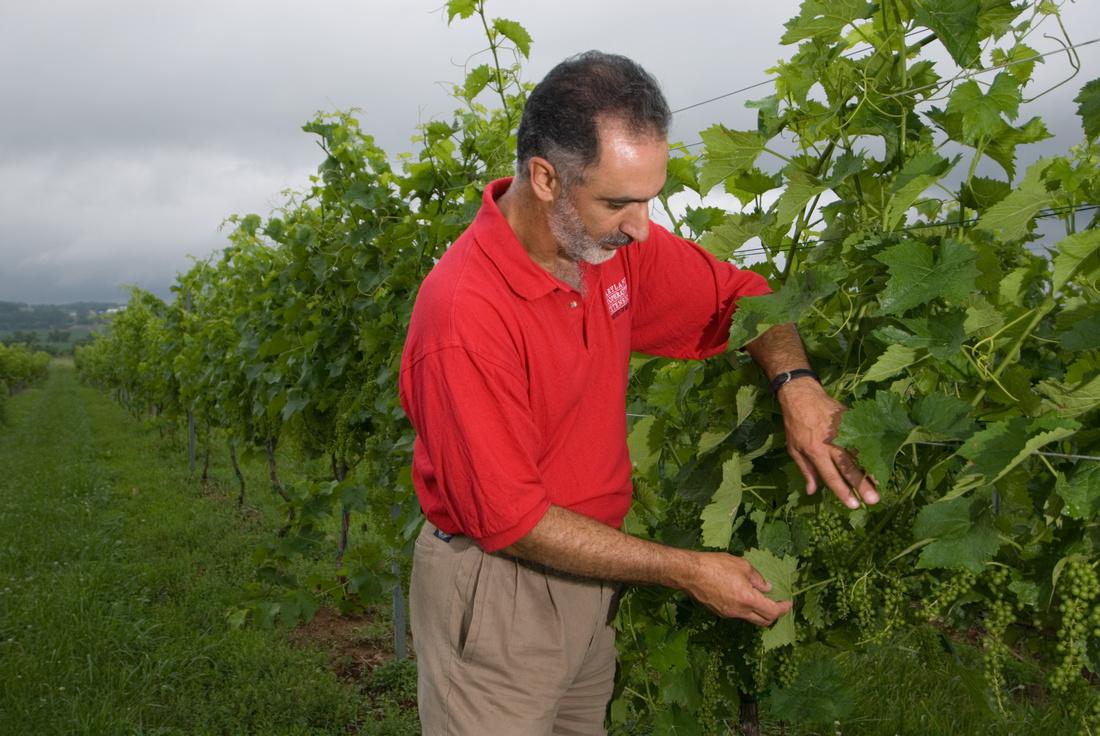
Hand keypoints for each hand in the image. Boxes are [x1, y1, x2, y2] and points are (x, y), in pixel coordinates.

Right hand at [685, 552, 791, 625]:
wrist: (689, 573)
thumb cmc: (715, 565)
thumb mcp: (742, 565)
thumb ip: (757, 578)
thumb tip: (767, 588)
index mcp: (748, 599)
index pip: (772, 612)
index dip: (783, 609)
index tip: (788, 602)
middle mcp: (740, 611)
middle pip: (763, 621)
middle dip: (774, 615)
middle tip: (777, 605)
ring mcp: (728, 614)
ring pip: (749, 618)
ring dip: (758, 612)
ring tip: (759, 598)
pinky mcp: (718, 612)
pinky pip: (737, 614)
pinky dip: (745, 608)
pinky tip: (741, 595)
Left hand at [776, 378, 879, 508]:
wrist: (803, 396)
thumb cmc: (795, 425)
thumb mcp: (793, 448)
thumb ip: (805, 470)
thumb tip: (811, 491)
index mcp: (816, 452)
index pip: (831, 476)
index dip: (843, 491)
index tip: (854, 505)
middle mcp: (831, 444)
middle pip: (849, 467)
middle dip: (862, 484)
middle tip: (874, 500)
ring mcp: (843, 431)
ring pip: (860, 453)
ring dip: (871, 469)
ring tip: (881, 483)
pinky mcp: (851, 420)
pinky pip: (863, 437)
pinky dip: (872, 449)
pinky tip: (881, 459)